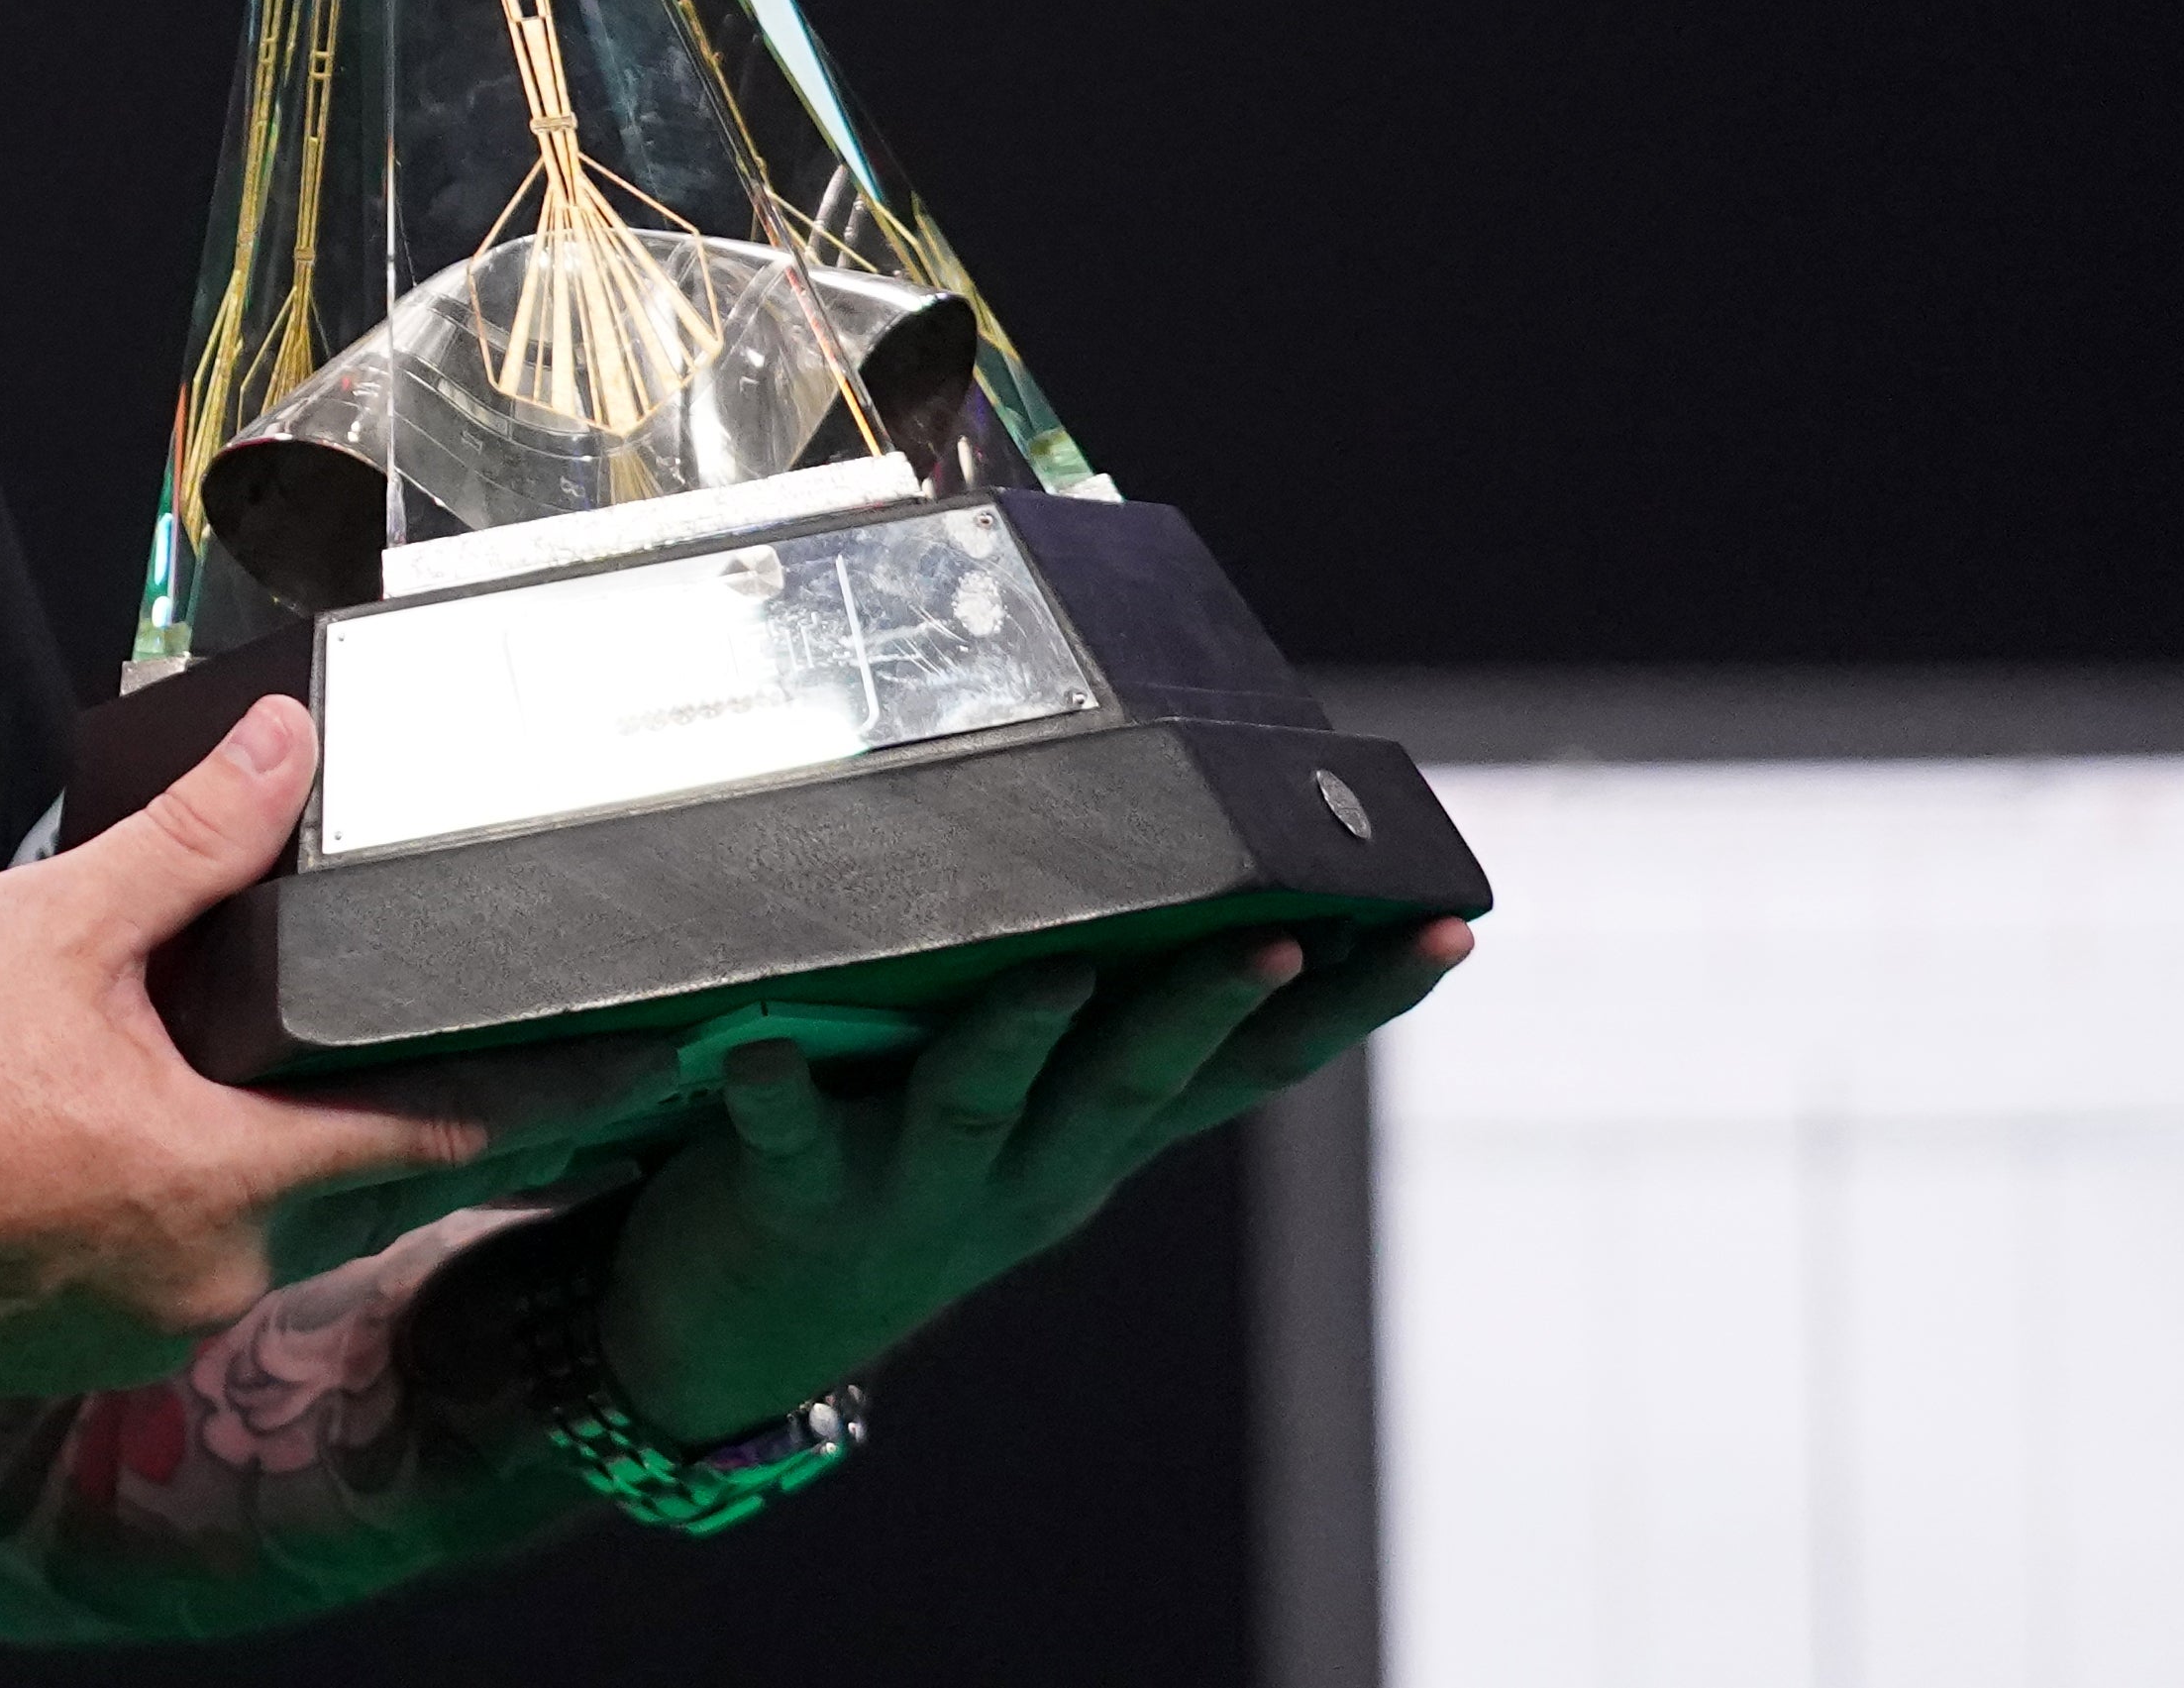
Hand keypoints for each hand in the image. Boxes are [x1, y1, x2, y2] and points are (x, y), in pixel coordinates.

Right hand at [0, 698, 662, 1401]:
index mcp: (228, 1175)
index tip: (621, 1080)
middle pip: (336, 1186)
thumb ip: (190, 845)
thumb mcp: (54, 924)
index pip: (434, 1138)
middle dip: (344, 1116)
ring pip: (242, 1235)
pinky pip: (161, 1280)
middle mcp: (212, 1279)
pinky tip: (76, 1155)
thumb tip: (287, 749)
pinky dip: (151, 1215)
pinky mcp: (74, 1362)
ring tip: (151, 1079)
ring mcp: (144, 1334)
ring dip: (229, 1162)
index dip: (532, 1098)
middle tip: (341, 1047)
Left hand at [594, 915, 1471, 1445]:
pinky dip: (777, 1092)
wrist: (744, 1336)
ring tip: (1055, 966)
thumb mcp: (1014, 1100)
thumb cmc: (890, 1162)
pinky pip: (788, 1140)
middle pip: (1137, 1083)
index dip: (1351, 1008)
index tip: (1439, 930)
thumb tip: (1150, 846)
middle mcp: (1032, 1171)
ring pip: (984, 1104)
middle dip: (1210, 1009)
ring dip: (1024, 1035)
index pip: (1252, 1072)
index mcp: (1098, 1139)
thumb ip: (1074, 1000)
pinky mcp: (792, 1200)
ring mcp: (917, 1193)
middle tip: (1279, 934)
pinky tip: (756, 1050)